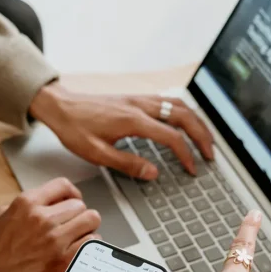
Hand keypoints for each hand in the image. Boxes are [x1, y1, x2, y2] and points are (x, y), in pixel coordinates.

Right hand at [0, 178, 100, 271]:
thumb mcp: (3, 216)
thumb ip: (27, 205)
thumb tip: (49, 202)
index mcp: (27, 203)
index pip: (62, 185)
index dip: (71, 192)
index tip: (71, 201)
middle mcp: (44, 218)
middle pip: (80, 204)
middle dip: (77, 213)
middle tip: (72, 224)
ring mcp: (56, 240)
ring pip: (91, 220)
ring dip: (87, 227)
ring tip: (78, 235)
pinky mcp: (64, 260)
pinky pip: (91, 242)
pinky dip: (89, 244)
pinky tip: (80, 249)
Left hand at [29, 82, 214, 178]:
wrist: (60, 106)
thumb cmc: (75, 129)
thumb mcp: (97, 154)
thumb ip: (128, 164)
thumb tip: (153, 173)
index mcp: (133, 120)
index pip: (172, 137)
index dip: (186, 154)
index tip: (192, 168)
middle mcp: (140, 105)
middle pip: (184, 116)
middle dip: (202, 135)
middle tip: (210, 154)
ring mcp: (139, 99)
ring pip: (179, 104)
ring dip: (196, 121)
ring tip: (205, 139)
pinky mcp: (136, 98)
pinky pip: (168, 101)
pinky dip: (183, 112)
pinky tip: (185, 122)